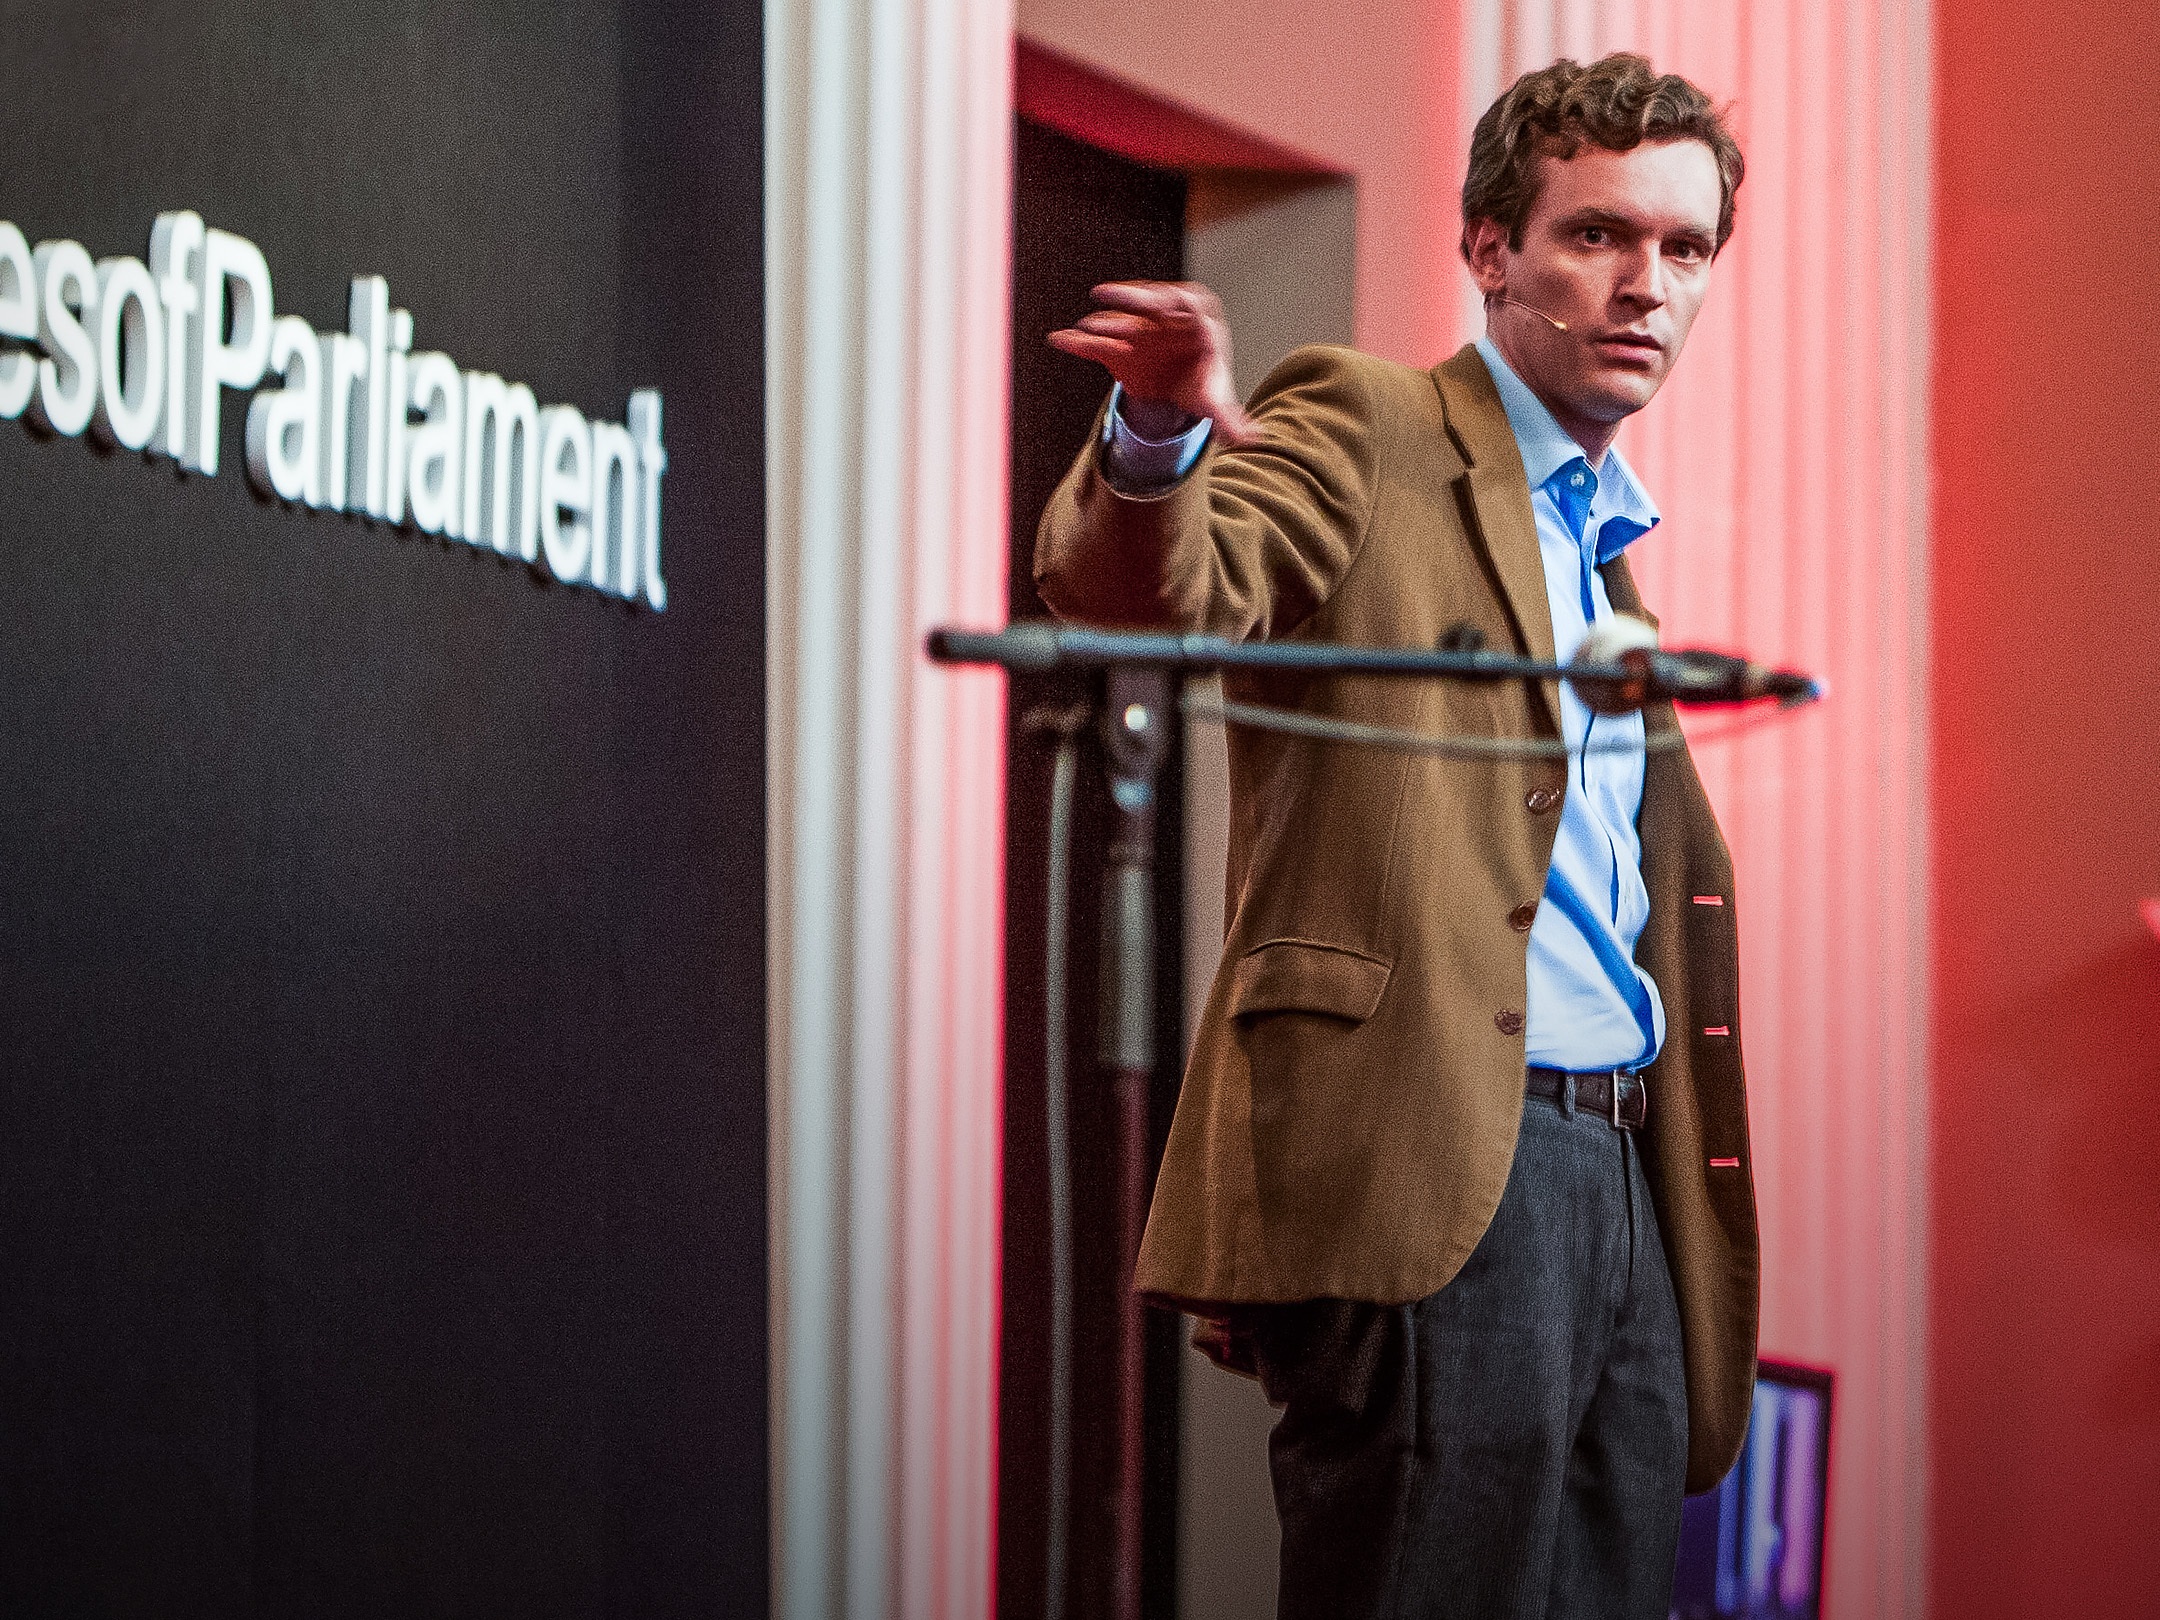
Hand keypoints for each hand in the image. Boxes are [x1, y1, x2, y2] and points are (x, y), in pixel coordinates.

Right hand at [1046, 280, 1259, 447]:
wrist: (1175, 383)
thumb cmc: (1201, 382)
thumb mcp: (1214, 401)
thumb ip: (1228, 419)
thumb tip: (1252, 439)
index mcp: (1196, 321)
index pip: (1189, 302)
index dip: (1176, 301)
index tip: (1167, 299)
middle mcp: (1164, 317)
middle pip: (1148, 302)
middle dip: (1129, 300)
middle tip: (1106, 294)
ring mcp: (1137, 328)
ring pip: (1120, 321)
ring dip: (1103, 324)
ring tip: (1087, 328)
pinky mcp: (1116, 343)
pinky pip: (1096, 342)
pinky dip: (1077, 342)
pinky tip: (1059, 340)